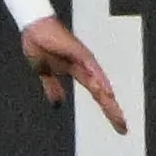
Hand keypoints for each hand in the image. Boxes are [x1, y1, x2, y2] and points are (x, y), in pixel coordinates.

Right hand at [26, 18, 126, 132]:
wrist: (33, 27)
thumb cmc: (40, 45)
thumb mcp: (44, 73)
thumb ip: (53, 87)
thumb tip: (58, 104)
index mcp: (80, 74)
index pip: (98, 96)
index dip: (108, 112)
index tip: (118, 127)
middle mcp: (87, 69)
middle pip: (103, 93)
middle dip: (112, 111)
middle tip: (122, 128)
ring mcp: (84, 60)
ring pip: (101, 83)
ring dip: (109, 99)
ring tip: (117, 115)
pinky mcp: (79, 52)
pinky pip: (92, 67)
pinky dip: (99, 79)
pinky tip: (105, 90)